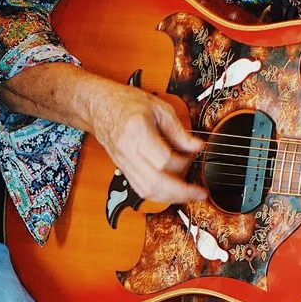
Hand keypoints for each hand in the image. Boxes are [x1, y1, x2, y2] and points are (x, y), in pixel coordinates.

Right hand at [81, 76, 203, 205]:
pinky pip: (141, 189)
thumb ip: (179, 130)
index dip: (183, 161)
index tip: (194, 155)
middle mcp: (128, 151)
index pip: (163, 159)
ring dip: (171, 197)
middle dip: (181, 192)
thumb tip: (197, 147)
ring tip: (189, 194)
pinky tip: (172, 191)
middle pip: (155, 182)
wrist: (100, 107)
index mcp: (137, 131)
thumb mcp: (159, 108)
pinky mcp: (123, 170)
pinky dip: (159, 195)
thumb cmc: (127, 103)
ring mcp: (123, 163)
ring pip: (147, 191)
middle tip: (200, 192)